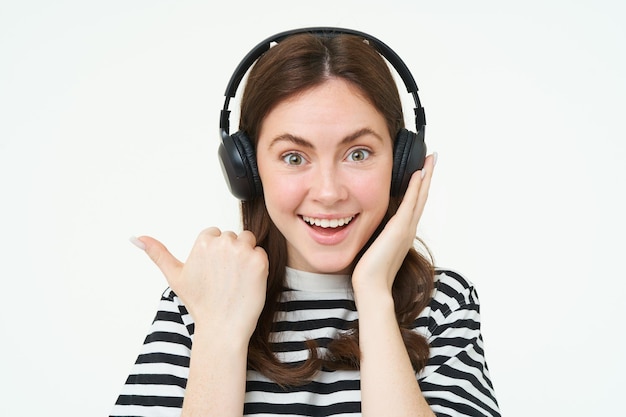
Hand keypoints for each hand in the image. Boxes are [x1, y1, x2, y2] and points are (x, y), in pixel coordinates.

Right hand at [133, 228, 268, 341]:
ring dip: (246, 257)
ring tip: (236, 279)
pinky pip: (261, 254)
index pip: (215, 234)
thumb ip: (157, 253)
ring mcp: (243, 251)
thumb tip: (135, 237)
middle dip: (231, 255)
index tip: (213, 272)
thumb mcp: (175, 276)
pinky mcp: (259, 261)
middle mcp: (223, 242)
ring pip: (249, 242)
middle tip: (224, 279)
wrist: (222, 328)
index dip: (215, 255)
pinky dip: (258, 267)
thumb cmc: (200, 303)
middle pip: (233, 237)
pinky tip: (248, 282)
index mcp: (204, 241)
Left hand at [352, 153, 435, 300]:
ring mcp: (406, 228)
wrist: (372, 286)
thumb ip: (377, 235)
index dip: (419, 188)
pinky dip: (415, 188)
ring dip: (425, 177)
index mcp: (402, 233)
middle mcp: (408, 229)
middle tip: (433, 159)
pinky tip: (418, 173)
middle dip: (427, 177)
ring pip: (419, 197)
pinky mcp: (399, 229)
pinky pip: (410, 203)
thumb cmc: (370, 272)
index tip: (423, 172)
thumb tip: (371, 226)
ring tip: (431, 160)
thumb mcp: (375, 247)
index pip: (413, 205)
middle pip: (422, 197)